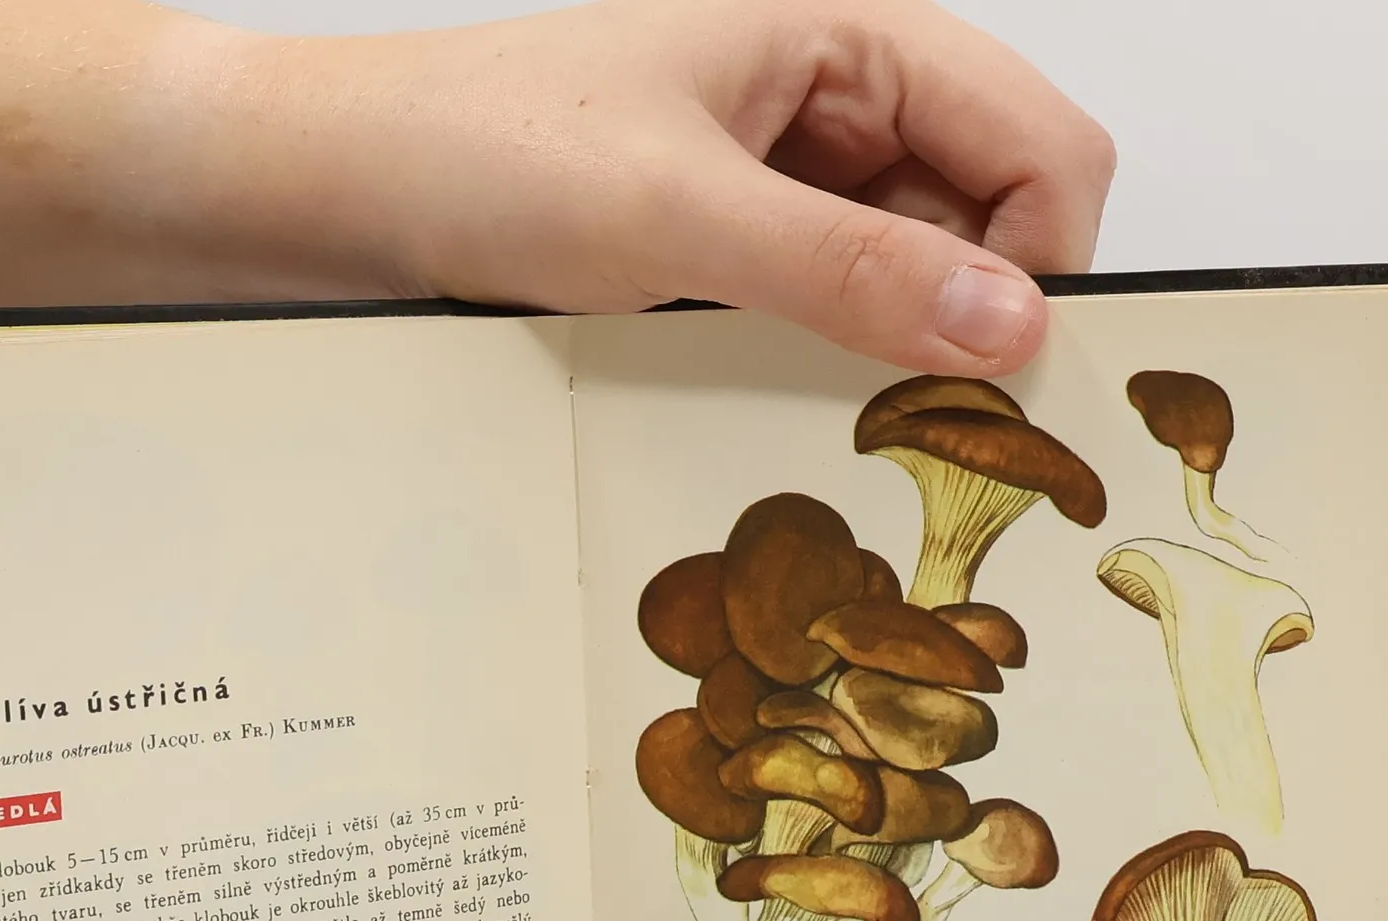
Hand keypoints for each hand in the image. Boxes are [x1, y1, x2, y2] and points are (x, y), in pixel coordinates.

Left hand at [0, 0, 1109, 378]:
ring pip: (918, 282)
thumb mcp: (679, 213)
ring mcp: (790, 187)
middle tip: (906, 411)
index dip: (1041, 263)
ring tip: (814, 398)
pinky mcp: (738, 255)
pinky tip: (775, 396)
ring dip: (894, 352)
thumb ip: (852, 268)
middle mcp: (838, 109)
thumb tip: (1012, 326)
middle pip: (996, 219)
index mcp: (852, 41)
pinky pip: (834, 317)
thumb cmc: (484, 151)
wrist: (345, 191)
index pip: (1042, 148)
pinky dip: (830, 366)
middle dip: (971, 317)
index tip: (990, 373)